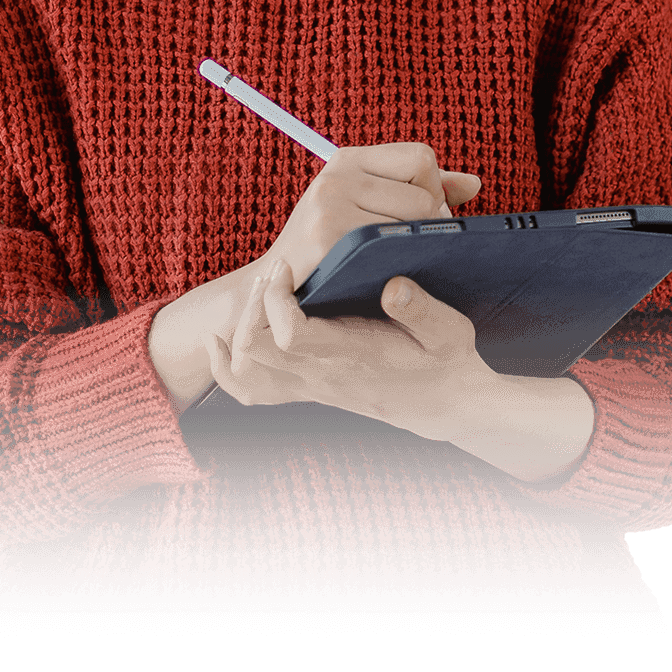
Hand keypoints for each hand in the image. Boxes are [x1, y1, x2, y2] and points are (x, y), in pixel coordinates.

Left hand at [205, 257, 494, 440]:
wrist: (447, 405)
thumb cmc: (446, 359)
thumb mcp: (449, 330)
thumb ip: (422, 309)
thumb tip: (394, 287)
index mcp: (351, 356)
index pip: (289, 335)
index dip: (276, 299)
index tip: (288, 266)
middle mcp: (322, 376)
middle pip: (254, 350)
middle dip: (253, 305)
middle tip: (276, 272)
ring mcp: (310, 387)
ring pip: (245, 371)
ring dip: (238, 329)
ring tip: (261, 292)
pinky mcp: (306, 390)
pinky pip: (250, 391)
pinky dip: (225, 368)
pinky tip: (221, 340)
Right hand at [262, 143, 481, 289]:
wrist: (277, 290)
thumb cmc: (333, 248)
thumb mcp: (368, 205)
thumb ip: (422, 190)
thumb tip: (474, 184)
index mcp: (348, 159)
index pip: (421, 158)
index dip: (432, 188)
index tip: (416, 216)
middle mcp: (337, 176)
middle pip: (425, 193)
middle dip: (429, 224)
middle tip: (407, 249)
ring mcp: (331, 207)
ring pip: (416, 221)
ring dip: (417, 247)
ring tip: (395, 261)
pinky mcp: (330, 239)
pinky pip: (395, 247)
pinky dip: (401, 264)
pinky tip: (386, 274)